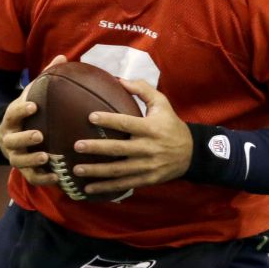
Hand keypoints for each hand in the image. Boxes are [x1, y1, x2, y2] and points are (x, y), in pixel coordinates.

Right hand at [0, 54, 66, 186]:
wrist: (8, 136)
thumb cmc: (27, 113)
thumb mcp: (31, 95)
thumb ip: (45, 78)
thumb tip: (63, 56)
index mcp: (11, 119)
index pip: (13, 112)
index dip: (21, 109)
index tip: (33, 105)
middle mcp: (10, 138)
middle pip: (13, 140)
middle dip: (25, 138)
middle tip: (39, 135)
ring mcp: (15, 156)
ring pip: (20, 160)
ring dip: (32, 160)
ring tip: (47, 157)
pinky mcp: (24, 170)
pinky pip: (32, 177)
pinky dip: (43, 178)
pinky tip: (57, 177)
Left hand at [72, 79, 193, 195]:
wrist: (191, 153)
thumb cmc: (171, 125)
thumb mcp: (162, 103)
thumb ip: (142, 89)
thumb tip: (119, 79)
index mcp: (151, 128)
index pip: (127, 123)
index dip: (109, 120)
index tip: (90, 117)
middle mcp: (148, 148)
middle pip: (119, 149)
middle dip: (96, 148)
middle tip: (77, 146)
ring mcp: (147, 166)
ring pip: (118, 170)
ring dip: (96, 171)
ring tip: (77, 169)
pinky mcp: (147, 179)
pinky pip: (124, 184)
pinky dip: (106, 187)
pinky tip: (89, 188)